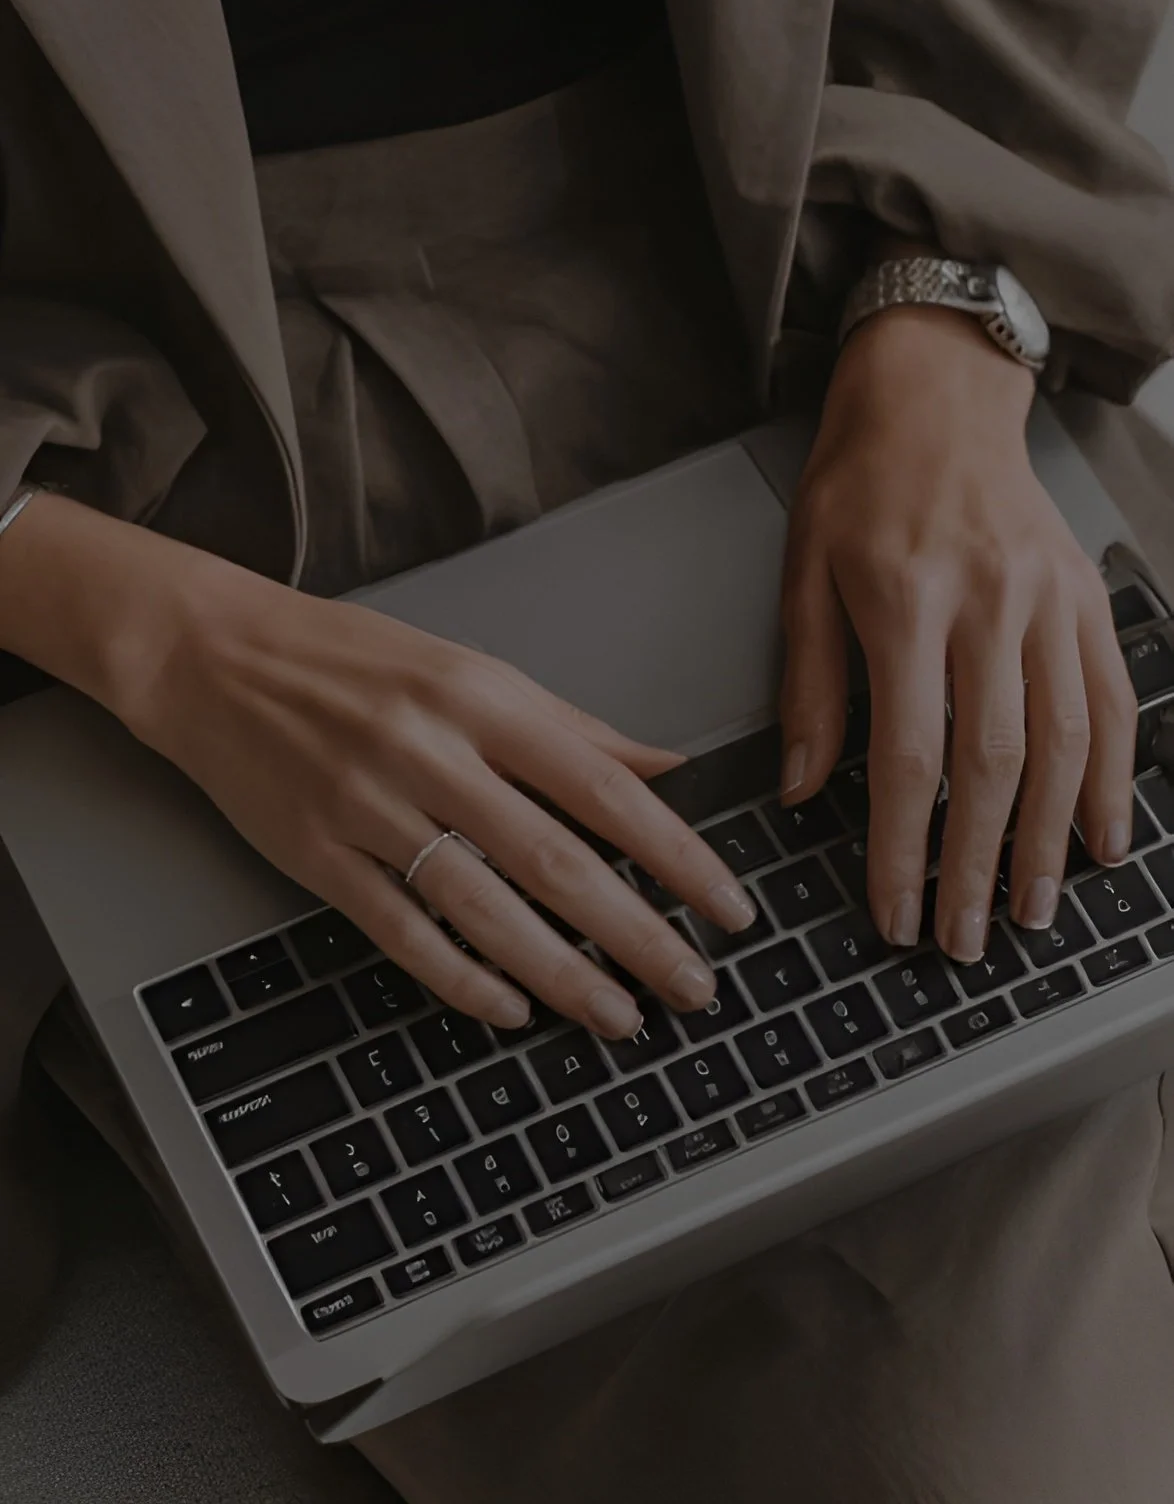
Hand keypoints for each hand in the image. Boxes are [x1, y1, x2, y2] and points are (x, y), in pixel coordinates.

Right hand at [87, 526, 753, 1036]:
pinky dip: (460, 978)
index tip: (728, 906)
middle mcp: (432, 751)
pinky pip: (402, 931)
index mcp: (483, 699)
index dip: (676, 854)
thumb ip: (572, 726)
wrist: (217, 658)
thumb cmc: (354, 661)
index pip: (604, 787)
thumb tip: (666, 768)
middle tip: (694, 986)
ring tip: (620, 1016)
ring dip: (562, 973)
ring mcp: (370, 806)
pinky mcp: (317, 855)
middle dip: (637, 933)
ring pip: (485, 908)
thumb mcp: (472, 669)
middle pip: (556, 859)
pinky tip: (511, 1008)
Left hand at [779, 307, 1136, 961]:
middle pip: (994, 762)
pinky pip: (1114, 701)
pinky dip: (1116, 778)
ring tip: (1033, 911)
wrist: (938, 392)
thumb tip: (801, 788)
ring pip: (1066, 744)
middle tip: (966, 939)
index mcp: (906, 598)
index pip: (907, 753)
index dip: (901, 847)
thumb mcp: (803, 571)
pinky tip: (1102, 837)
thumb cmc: (859, 479)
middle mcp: (990, 602)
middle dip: (979, 865)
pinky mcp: (1086, 597)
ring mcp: (1050, 600)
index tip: (894, 912)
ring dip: (1050, 840)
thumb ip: (809, 684)